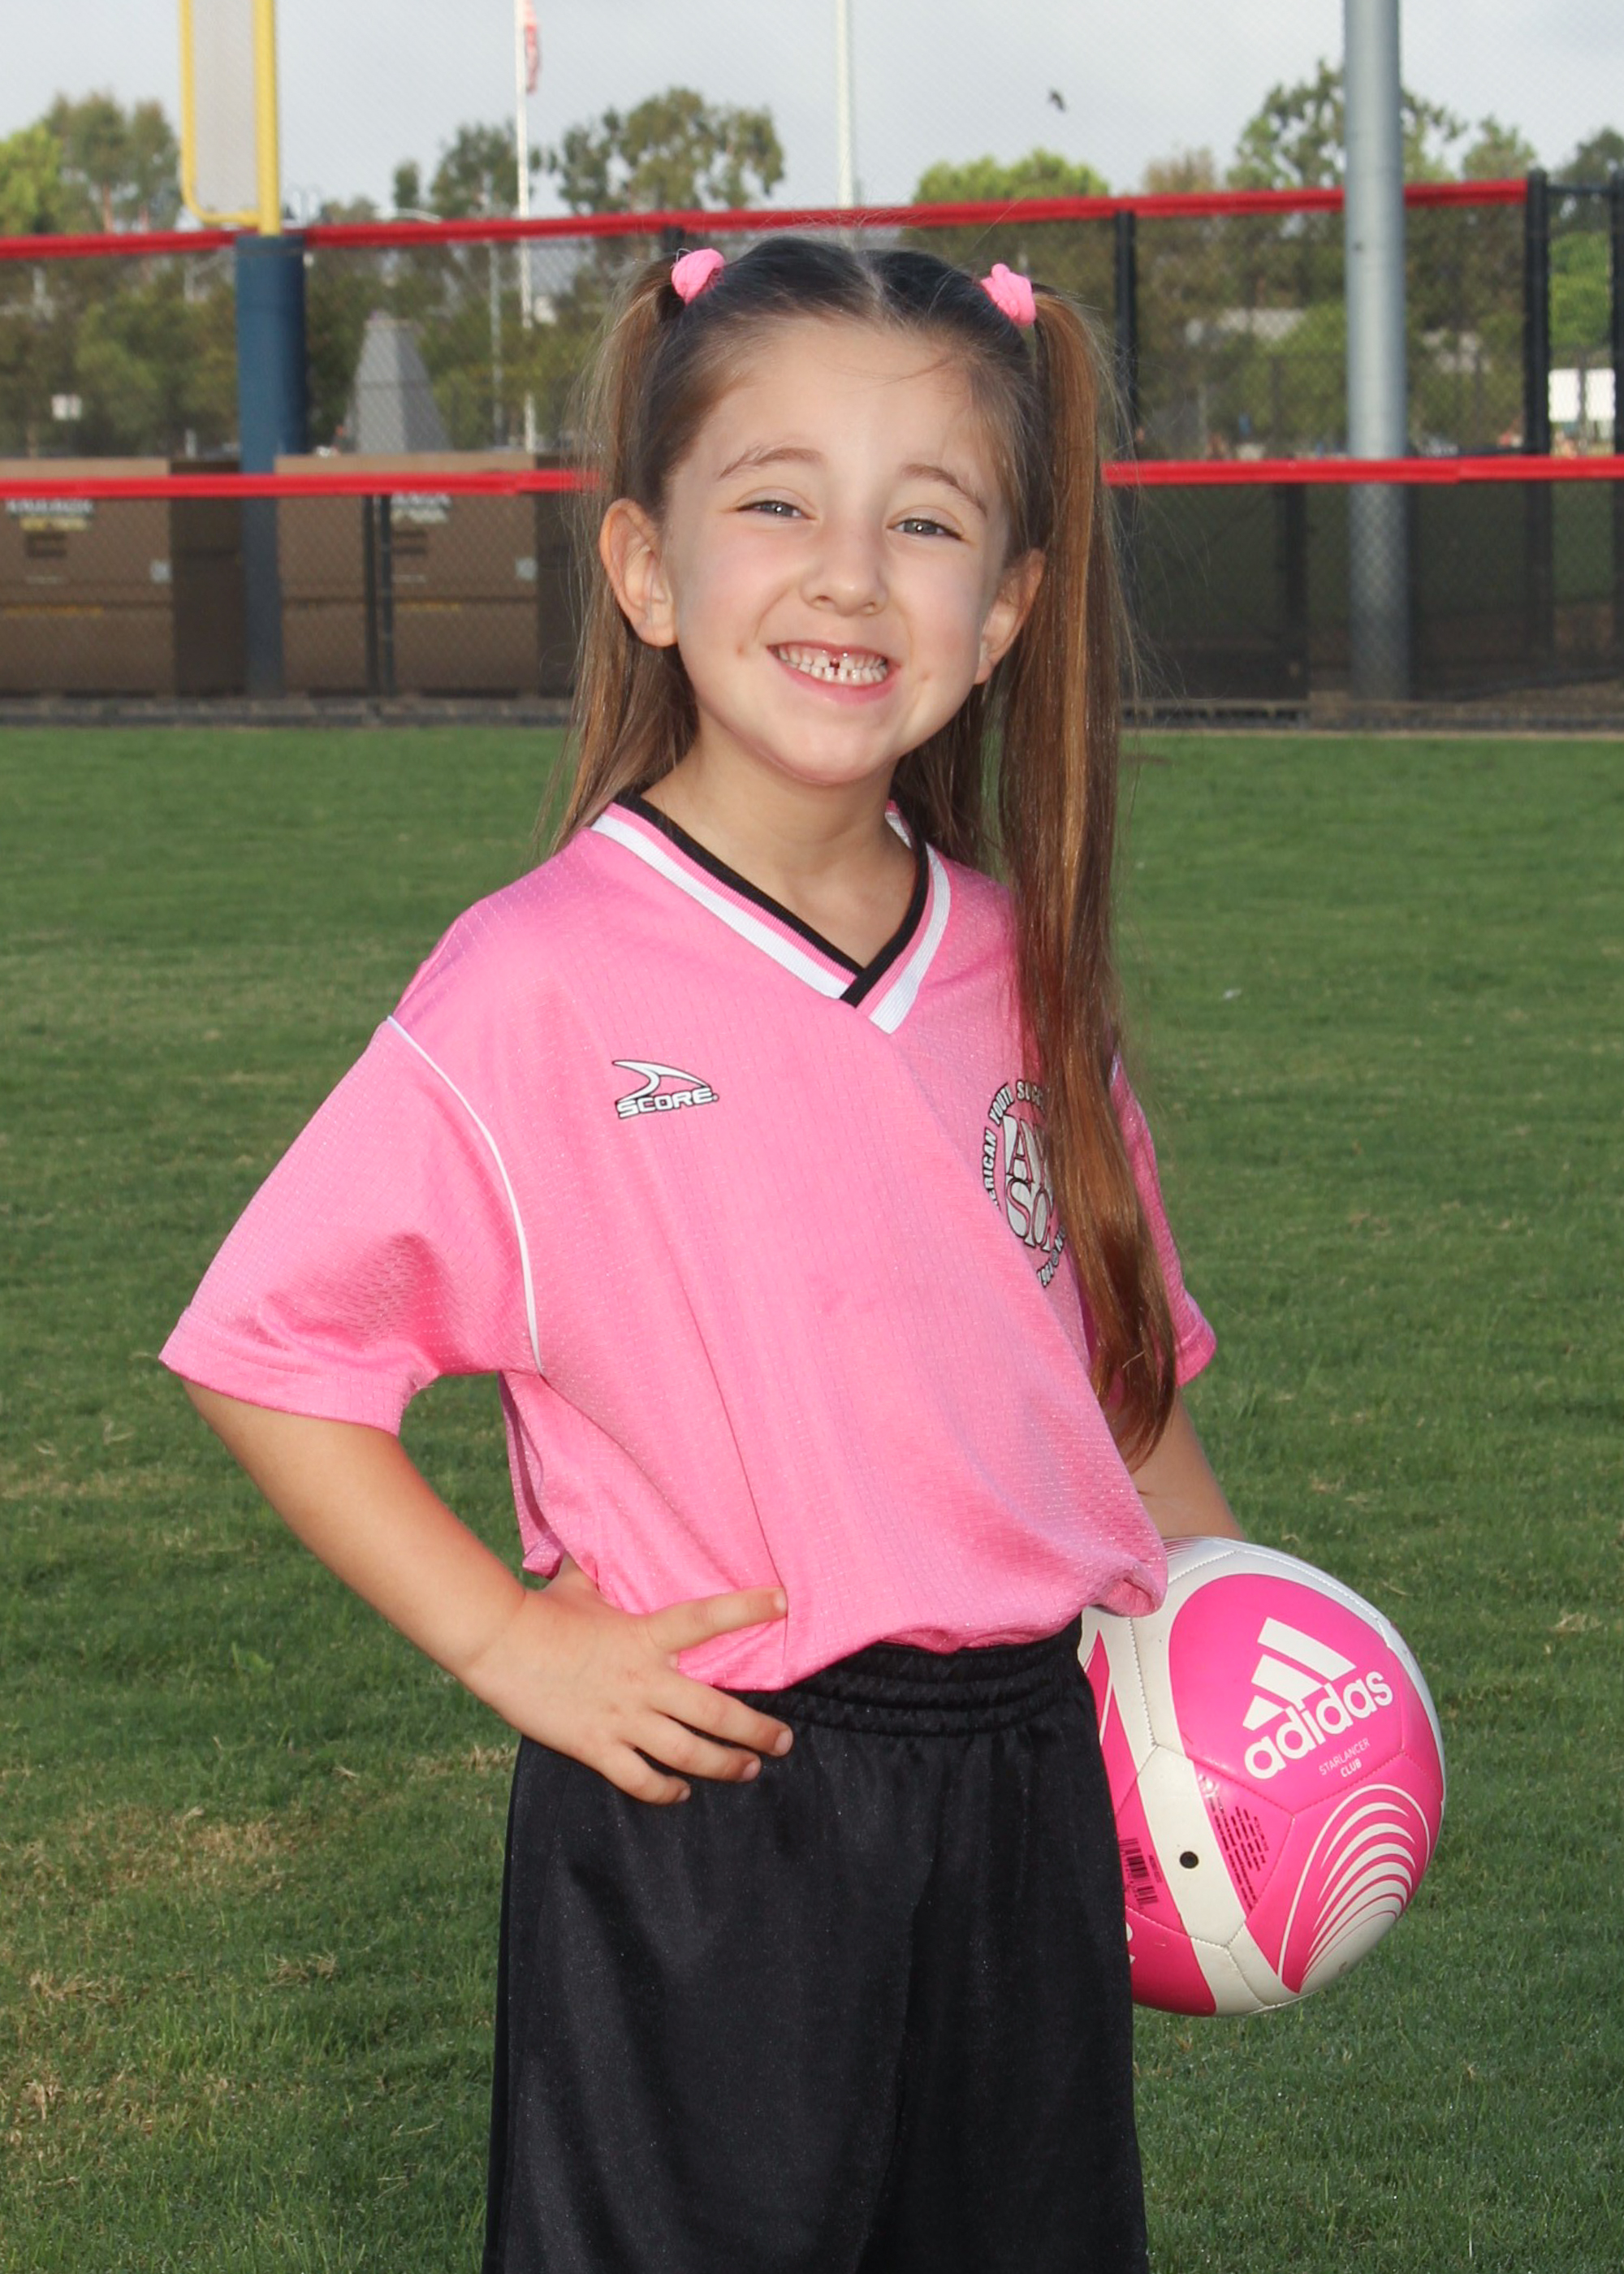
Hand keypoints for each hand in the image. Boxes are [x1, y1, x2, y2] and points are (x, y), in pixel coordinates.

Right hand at [461, 1555, 794, 1804]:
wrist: (498, 1645)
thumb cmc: (541, 1611)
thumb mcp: (581, 1584)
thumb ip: (603, 1568)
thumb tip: (599, 1532)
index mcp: (645, 1635)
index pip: (707, 1618)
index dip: (746, 1608)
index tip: (783, 1602)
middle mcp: (643, 1680)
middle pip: (715, 1712)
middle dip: (757, 1730)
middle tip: (784, 1740)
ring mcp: (622, 1717)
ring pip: (688, 1753)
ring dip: (725, 1765)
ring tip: (750, 1769)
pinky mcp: (596, 1746)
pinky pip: (640, 1779)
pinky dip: (666, 1791)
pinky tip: (681, 1791)